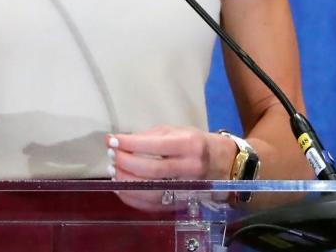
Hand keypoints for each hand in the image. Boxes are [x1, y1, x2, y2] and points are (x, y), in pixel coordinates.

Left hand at [106, 125, 234, 212]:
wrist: (223, 165)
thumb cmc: (196, 143)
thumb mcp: (177, 131)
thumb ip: (150, 136)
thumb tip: (121, 141)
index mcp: (188, 144)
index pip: (154, 145)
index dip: (129, 143)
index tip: (111, 140)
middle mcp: (189, 167)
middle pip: (151, 170)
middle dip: (125, 162)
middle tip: (111, 155)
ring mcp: (185, 188)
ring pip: (150, 190)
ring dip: (126, 181)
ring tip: (113, 170)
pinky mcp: (180, 203)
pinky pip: (152, 205)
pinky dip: (132, 197)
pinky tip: (121, 186)